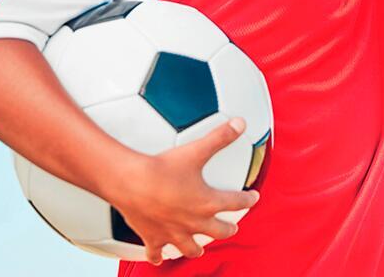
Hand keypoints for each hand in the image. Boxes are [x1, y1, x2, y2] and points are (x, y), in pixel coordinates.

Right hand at [106, 117, 260, 264]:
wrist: (130, 182)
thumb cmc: (162, 168)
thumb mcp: (196, 150)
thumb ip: (220, 137)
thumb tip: (240, 123)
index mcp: (207, 203)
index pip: (236, 203)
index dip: (248, 200)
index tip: (253, 198)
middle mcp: (193, 222)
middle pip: (218, 232)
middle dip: (227, 230)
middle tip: (232, 228)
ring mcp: (173, 233)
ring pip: (191, 248)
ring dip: (197, 248)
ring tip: (200, 247)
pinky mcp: (152, 237)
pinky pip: (156, 253)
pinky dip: (159, 257)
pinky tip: (160, 258)